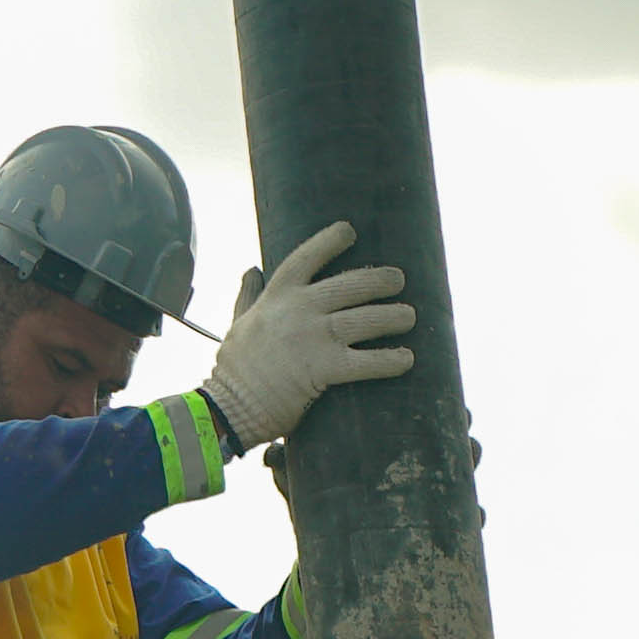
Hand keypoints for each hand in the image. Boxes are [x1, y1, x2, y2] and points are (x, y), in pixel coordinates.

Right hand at [199, 221, 415, 448]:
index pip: (306, 257)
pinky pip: (366, 362)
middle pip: (349, 285)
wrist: (228, 406)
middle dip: (379, 280)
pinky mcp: (323, 369)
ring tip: (409, 316)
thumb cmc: (234, 369)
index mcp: (277, 296)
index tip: (350, 231)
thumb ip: (248, 296)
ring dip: (392, 317)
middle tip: (398, 280)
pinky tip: (407, 359)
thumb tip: (251, 270)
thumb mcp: (237, 322)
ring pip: (364, 319)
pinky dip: (389, 361)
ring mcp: (312, 338)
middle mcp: (298, 310)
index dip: (330, 241)